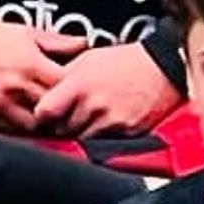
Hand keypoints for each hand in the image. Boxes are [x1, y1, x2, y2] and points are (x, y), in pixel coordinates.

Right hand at [0, 19, 78, 131]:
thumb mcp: (22, 31)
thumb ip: (56, 41)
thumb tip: (82, 44)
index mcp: (31, 64)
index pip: (67, 89)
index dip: (76, 93)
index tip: (78, 93)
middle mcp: (17, 85)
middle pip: (53, 111)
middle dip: (61, 111)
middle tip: (66, 110)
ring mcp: (0, 102)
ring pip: (34, 126)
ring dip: (41, 123)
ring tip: (44, 117)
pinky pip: (11, 129)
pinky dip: (20, 127)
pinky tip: (23, 119)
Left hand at [33, 40, 179, 139]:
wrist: (162, 66)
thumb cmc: (124, 61)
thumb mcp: (85, 60)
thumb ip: (62, 79)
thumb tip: (42, 90)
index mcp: (78, 85)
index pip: (44, 112)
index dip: (41, 115)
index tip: (43, 115)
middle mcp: (94, 105)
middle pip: (62, 129)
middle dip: (60, 125)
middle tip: (66, 118)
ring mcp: (112, 121)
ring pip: (82, 139)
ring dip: (80, 133)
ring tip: (87, 119)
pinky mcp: (128, 132)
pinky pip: (105, 142)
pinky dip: (101, 137)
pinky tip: (104, 123)